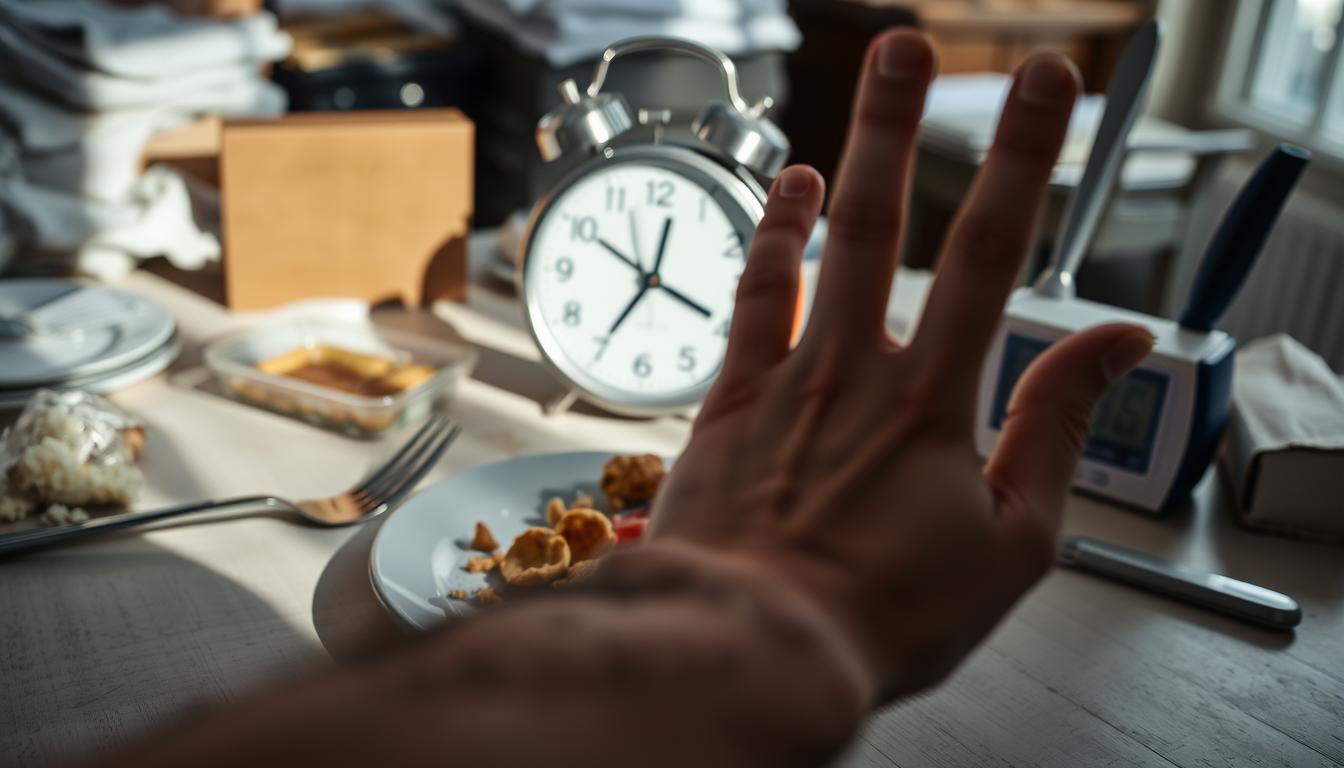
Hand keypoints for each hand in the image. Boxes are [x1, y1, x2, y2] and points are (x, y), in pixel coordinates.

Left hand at [646, 31, 1153, 701]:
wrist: (757, 644)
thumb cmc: (879, 611)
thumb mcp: (1016, 540)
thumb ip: (1060, 427)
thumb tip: (1114, 345)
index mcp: (939, 403)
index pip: (996, 255)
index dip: (1026, 160)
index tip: (1047, 89)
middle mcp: (860, 370)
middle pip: (894, 222)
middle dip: (910, 124)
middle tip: (914, 46)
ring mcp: (787, 378)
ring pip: (822, 243)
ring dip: (847, 155)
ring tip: (862, 85)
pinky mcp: (729, 401)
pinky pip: (751, 296)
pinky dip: (773, 236)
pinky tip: (787, 193)